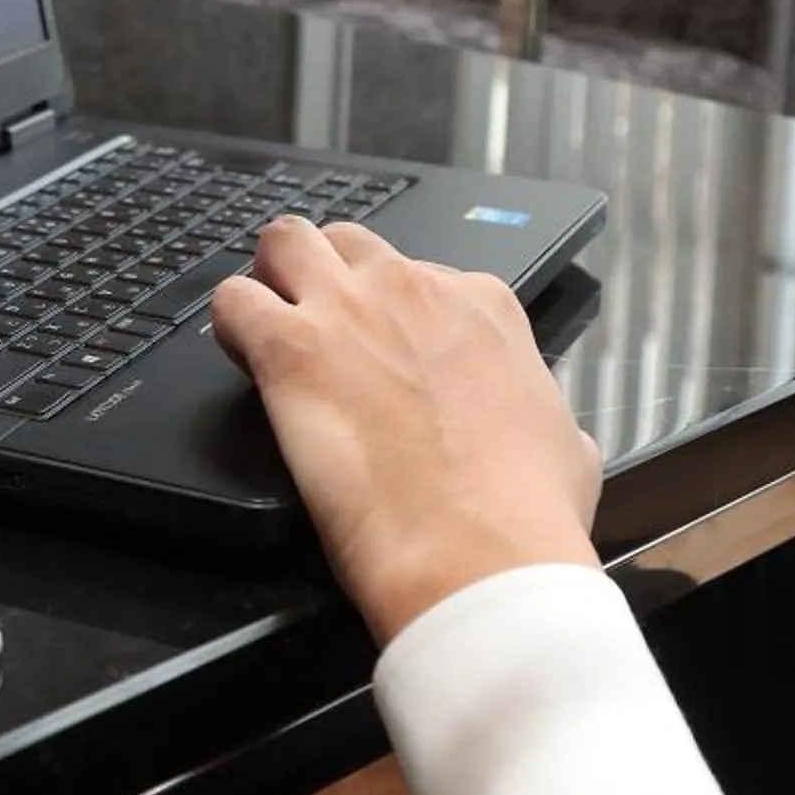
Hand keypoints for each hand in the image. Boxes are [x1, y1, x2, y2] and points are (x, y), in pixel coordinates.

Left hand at [208, 219, 600, 645]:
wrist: (479, 553)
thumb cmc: (525, 514)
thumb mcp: (567, 447)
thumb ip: (543, 419)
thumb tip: (547, 437)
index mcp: (483, 307)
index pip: (423, 276)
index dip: (397, 318)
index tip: (386, 356)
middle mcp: (415, 291)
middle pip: (351, 244)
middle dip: (328, 277)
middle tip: (318, 330)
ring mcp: (349, 310)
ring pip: (286, 242)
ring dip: (271, 278)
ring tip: (268, 325)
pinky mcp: (291, 349)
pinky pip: (233, 300)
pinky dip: (228, 325)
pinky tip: (241, 360)